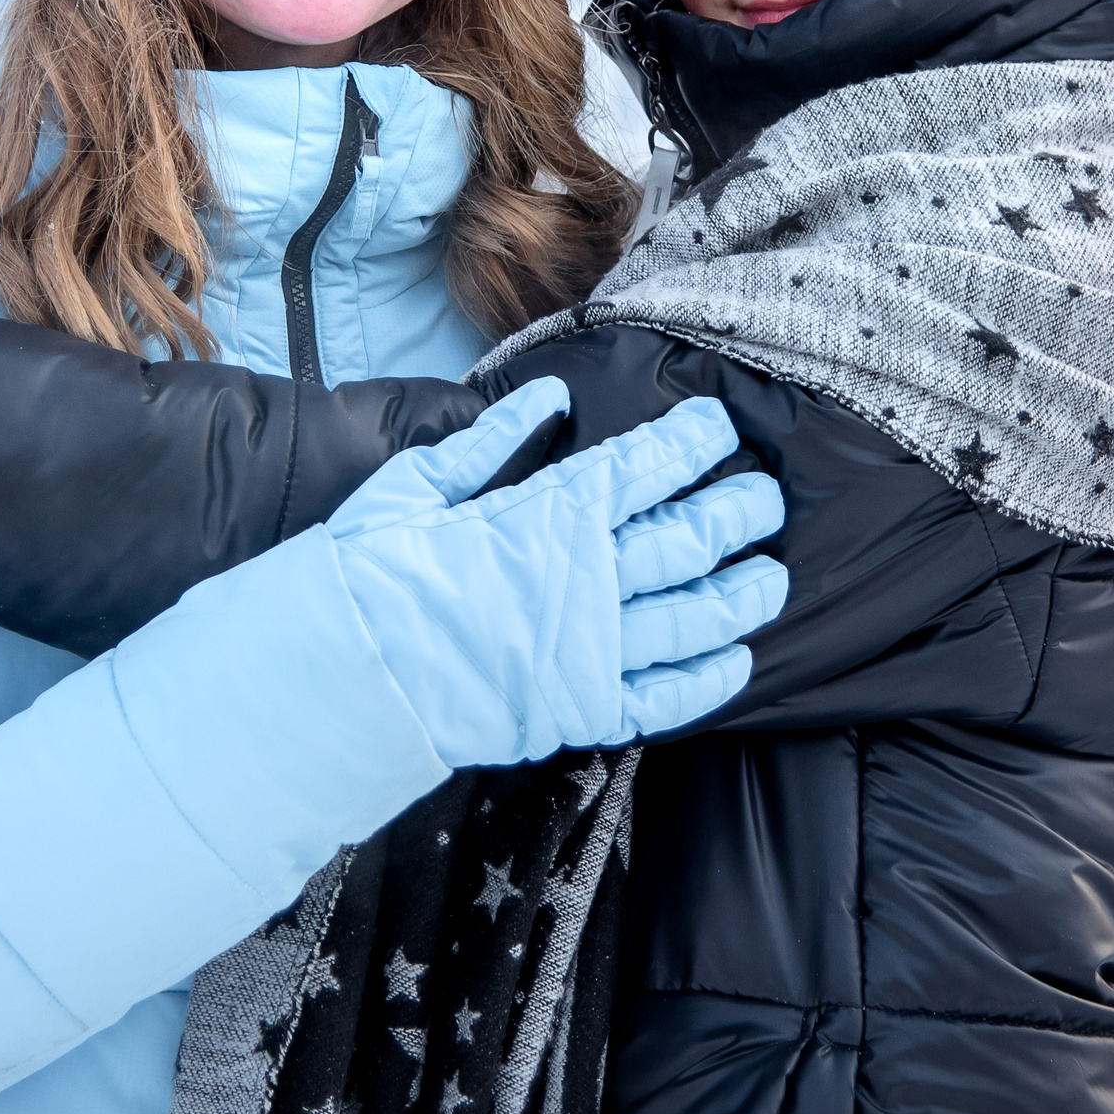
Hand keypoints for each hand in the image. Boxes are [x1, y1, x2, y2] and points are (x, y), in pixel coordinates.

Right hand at [327, 379, 786, 766]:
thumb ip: (490, 442)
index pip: (644, 468)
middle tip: (764, 495)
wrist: (342, 678)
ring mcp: (592, 652)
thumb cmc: (369, 575)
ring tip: (771, 575)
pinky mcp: (581, 713)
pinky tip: (736, 660)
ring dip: (743, 593)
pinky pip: (665, 698)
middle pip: (689, 538)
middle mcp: (588, 581)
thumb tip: (548, 400)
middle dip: (738, 511)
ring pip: (697, 617)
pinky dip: (708, 680)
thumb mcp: (417, 486)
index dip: (691, 444)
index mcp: (549, 516)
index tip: (718, 427)